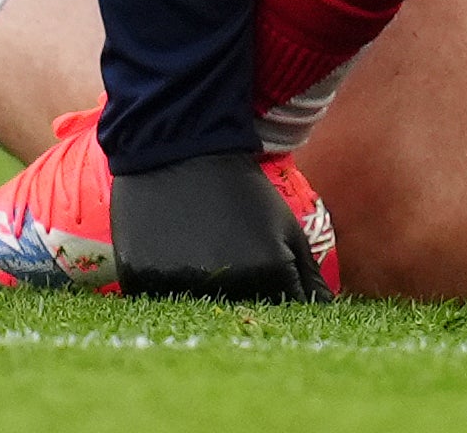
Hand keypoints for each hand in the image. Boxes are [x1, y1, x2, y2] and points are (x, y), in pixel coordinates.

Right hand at [110, 147, 331, 300]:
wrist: (181, 148)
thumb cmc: (241, 188)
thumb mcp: (285, 226)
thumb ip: (309, 274)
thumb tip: (325, 310)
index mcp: (269, 276)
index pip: (287, 315)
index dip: (283, 302)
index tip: (273, 284)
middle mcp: (225, 289)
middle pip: (240, 319)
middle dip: (245, 301)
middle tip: (232, 262)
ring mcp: (180, 289)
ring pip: (197, 312)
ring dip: (204, 295)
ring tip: (201, 253)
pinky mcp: (141, 282)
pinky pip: (159, 300)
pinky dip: (169, 285)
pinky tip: (173, 252)